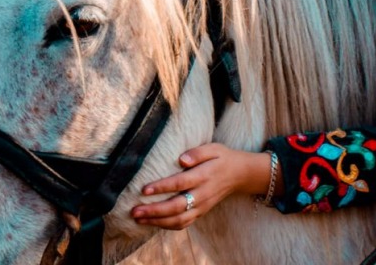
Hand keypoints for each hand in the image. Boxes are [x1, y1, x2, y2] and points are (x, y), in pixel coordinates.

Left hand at [130, 143, 272, 229]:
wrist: (240, 174)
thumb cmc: (222, 158)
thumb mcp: (213, 148)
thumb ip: (198, 152)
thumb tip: (182, 159)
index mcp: (204, 176)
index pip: (180, 183)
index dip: (162, 187)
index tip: (144, 189)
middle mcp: (203, 194)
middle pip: (177, 206)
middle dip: (154, 211)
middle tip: (135, 211)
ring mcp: (202, 206)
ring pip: (179, 220)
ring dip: (157, 222)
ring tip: (138, 219)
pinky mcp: (201, 212)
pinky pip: (184, 224)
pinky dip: (167, 226)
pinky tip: (152, 223)